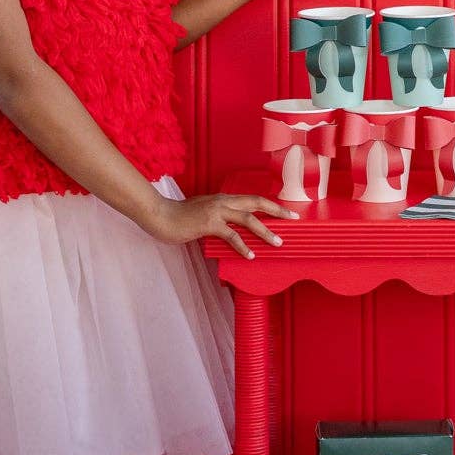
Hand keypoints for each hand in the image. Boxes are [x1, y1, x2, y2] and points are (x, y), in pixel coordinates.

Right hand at [147, 192, 296, 258]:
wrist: (160, 215)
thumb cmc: (181, 217)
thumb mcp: (204, 213)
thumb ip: (220, 218)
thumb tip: (234, 230)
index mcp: (224, 199)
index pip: (253, 199)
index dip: (271, 204)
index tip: (287, 211)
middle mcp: (223, 202)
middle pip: (257, 203)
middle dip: (277, 211)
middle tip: (294, 219)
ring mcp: (216, 211)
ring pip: (248, 219)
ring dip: (265, 231)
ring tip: (277, 242)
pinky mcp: (209, 224)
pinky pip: (231, 235)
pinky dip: (243, 246)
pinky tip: (250, 255)